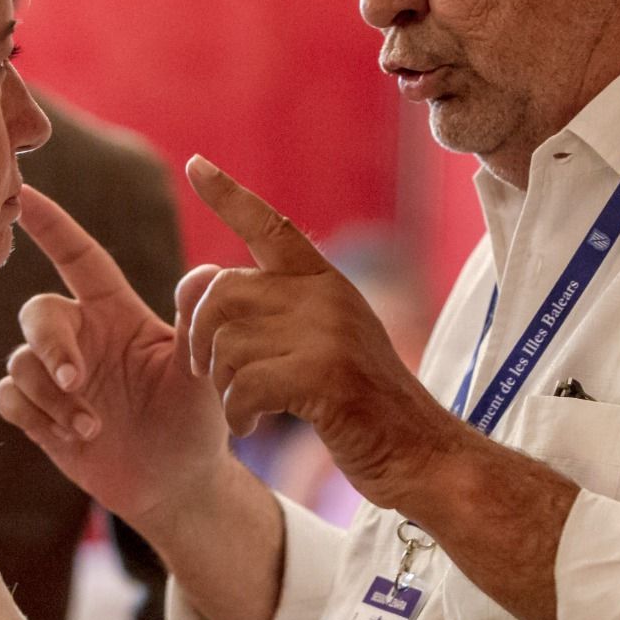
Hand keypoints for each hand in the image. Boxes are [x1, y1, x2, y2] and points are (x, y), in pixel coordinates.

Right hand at [0, 185, 229, 531]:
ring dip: (52, 395)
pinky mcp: (40, 414)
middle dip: (51, 343)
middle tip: (78, 379)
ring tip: (94, 427)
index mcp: (117, 312)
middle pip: (37, 310)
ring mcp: (58, 376)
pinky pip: (9, 397)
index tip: (24, 194)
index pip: (79, 256)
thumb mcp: (200, 373)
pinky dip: (35, 415)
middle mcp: (83, 336)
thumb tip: (209, 272)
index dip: (52, 224)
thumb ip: (196, 323)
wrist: (178, 484)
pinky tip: (72, 437)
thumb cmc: (196, 420)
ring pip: (22, 360)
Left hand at [183, 155, 459, 510]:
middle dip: (197, 338)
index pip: (269, 224)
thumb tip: (205, 288)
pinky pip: (244, 386)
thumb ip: (281, 310)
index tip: (195, 164)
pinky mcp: (326, 375)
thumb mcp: (329, 342)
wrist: (423, 455)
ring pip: (227, 345)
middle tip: (207, 374)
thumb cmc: (364, 408)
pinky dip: (237, 414)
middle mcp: (327, 295)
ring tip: (245, 408)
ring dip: (222, 387)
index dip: (228, 194)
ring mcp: (329, 332)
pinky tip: (253, 426)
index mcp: (326, 282)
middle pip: (221, 293)